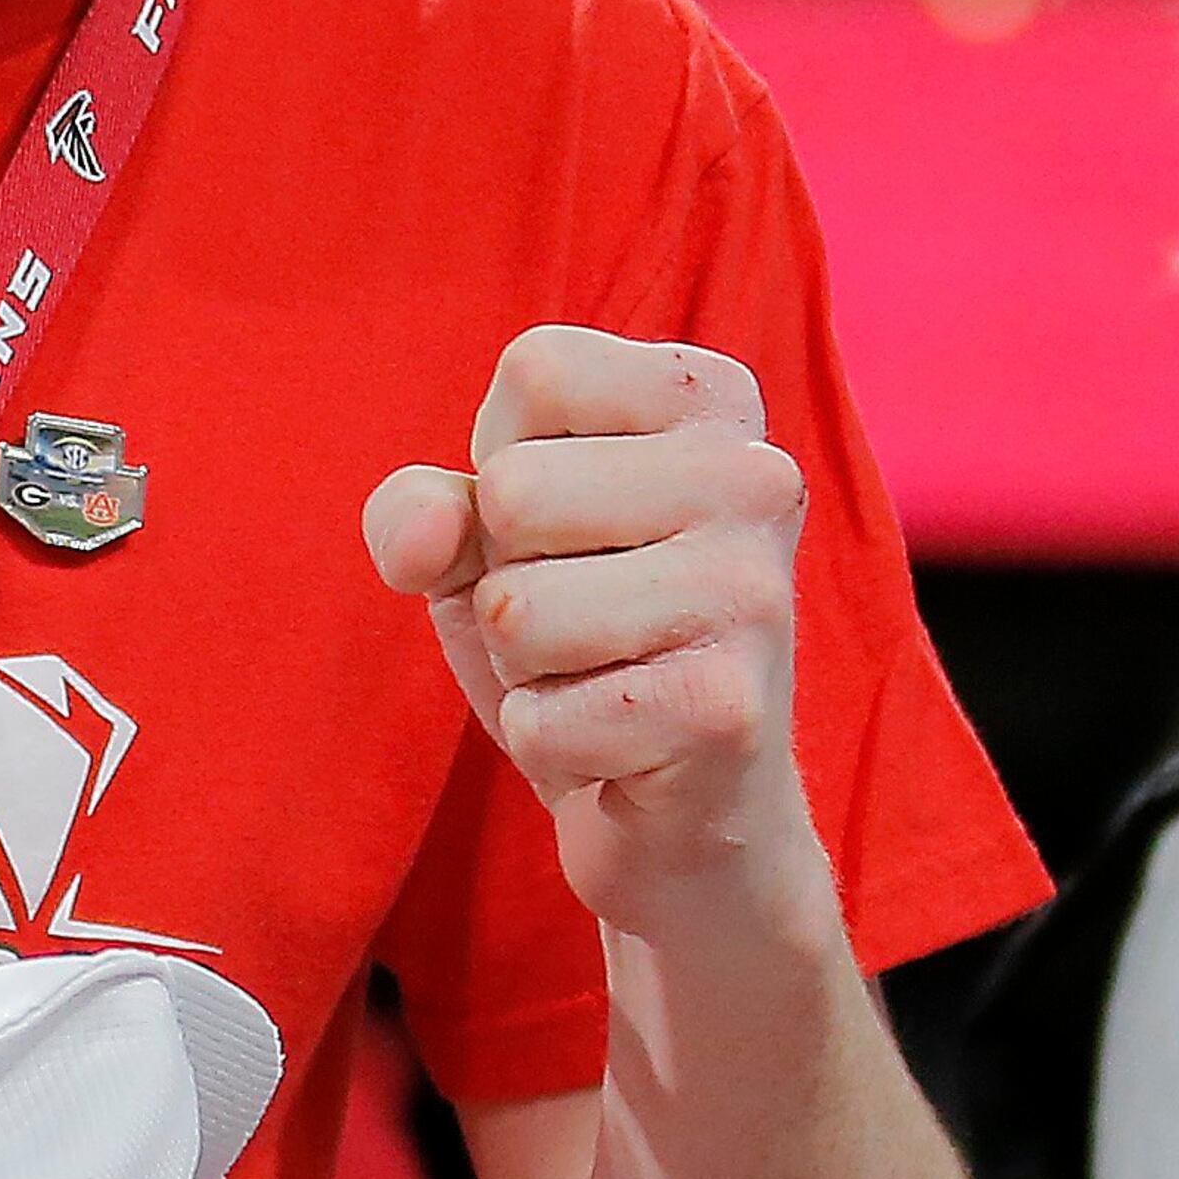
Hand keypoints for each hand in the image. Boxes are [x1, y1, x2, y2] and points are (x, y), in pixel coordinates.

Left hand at [365, 326, 834, 957]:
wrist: (681, 807)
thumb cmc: (578, 632)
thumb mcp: (479, 540)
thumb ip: (419, 508)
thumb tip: (423, 533)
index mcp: (710, 399)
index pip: (538, 371)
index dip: (504, 461)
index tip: (571, 521)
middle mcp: (759, 477)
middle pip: (515, 491)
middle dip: (508, 576)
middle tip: (583, 616)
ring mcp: (753, 593)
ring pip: (517, 610)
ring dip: (526, 665)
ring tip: (599, 675)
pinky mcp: (728, 710)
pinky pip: (540, 717)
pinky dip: (548, 741)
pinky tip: (619, 743)